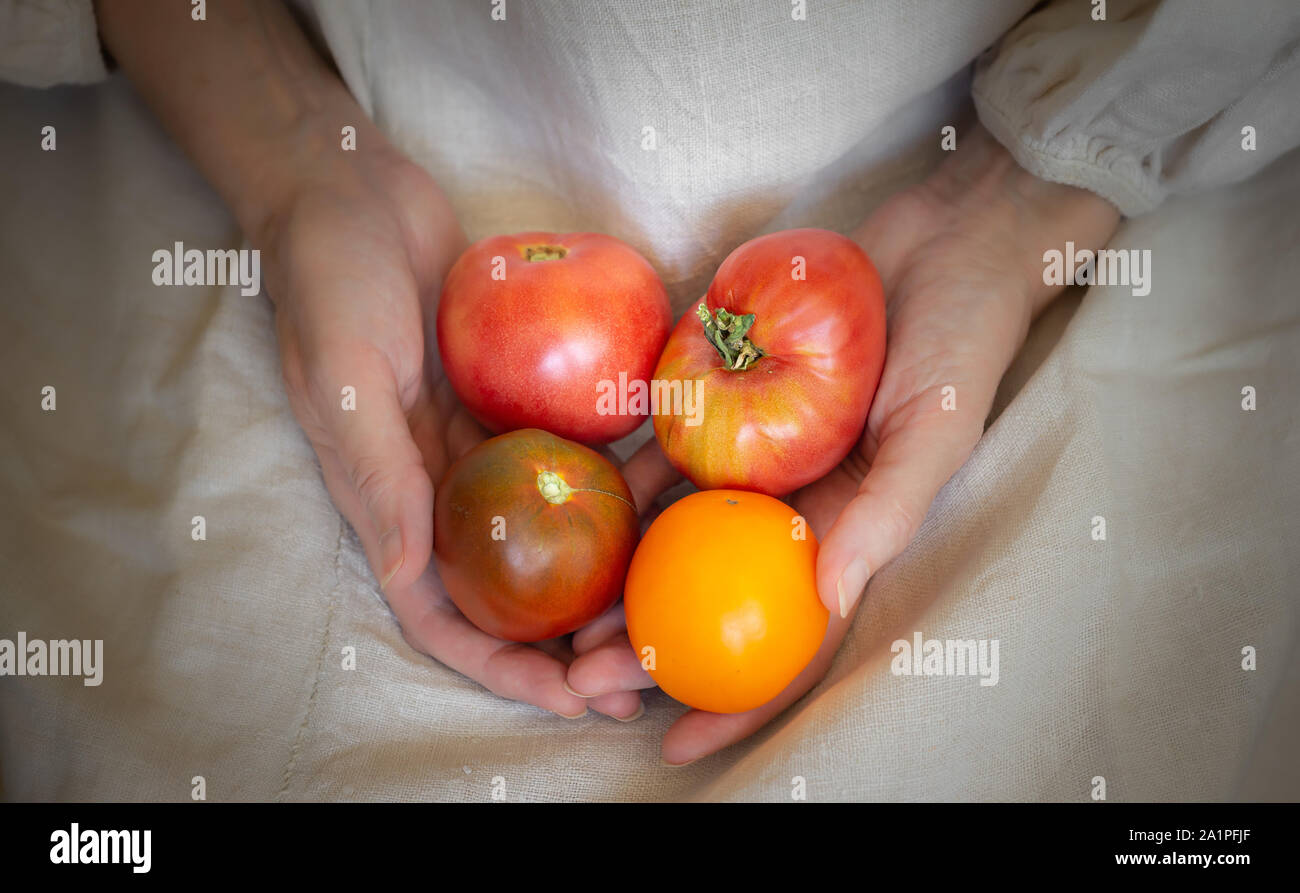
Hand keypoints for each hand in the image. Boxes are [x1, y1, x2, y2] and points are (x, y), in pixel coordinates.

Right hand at [261, 149, 636, 718]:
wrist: (352, 192)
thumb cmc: (331, 280)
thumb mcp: (344, 377)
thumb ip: (377, 475)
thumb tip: (405, 576)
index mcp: (390, 502)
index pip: (444, 614)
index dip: (502, 666)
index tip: (570, 699)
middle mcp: (439, 489)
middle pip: (510, 589)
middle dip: (571, 638)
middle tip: (644, 668)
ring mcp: (479, 446)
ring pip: (550, 528)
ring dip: (606, 566)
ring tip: (672, 594)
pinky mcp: (512, 401)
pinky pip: (570, 450)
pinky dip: (614, 474)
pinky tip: (672, 490)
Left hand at [565, 123, 1119, 761]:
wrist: (942, 240)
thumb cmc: (961, 340)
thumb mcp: (936, 430)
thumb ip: (885, 513)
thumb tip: (828, 599)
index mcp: (842, 533)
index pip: (784, 639)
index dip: (734, 700)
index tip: (670, 742)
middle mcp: (790, 507)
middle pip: (710, 595)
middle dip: (648, 647)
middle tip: (580, 677)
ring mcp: (754, 457)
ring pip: (673, 533)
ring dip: (618, 576)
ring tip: (557, 616)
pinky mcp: (725, 400)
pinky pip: (664, 449)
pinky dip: (622, 485)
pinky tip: (571, 510)